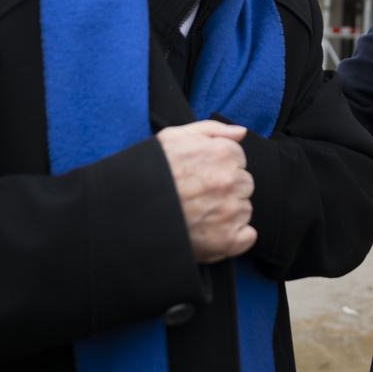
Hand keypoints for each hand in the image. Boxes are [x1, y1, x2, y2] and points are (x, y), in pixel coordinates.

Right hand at [158, 121, 255, 263]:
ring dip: (227, 213)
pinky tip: (209, 233)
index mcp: (221, 153)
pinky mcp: (226, 241)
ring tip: (196, 215)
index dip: (219, 168)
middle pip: (244, 184)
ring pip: (244, 209)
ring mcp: (229, 212)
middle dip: (225, 189)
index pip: (239, 160)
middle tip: (197, 197)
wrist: (125, 213)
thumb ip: (212, 130)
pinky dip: (233, 237)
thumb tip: (242, 132)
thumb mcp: (174, 138)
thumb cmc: (149, 173)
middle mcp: (229, 181)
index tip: (200, 177)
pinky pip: (247, 236)